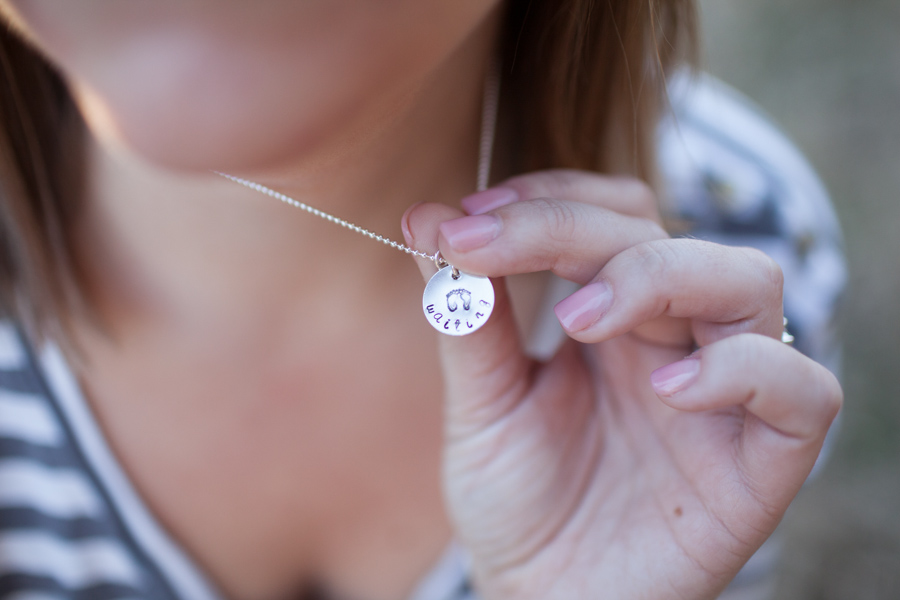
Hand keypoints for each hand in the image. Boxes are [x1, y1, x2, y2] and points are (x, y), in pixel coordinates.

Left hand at [401, 170, 841, 599]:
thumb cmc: (518, 503)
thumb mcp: (482, 404)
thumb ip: (466, 315)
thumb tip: (424, 219)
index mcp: (615, 317)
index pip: (611, 215)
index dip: (547, 198)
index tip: (466, 218)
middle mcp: (676, 339)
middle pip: (663, 235)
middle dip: (571, 229)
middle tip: (485, 247)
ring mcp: (726, 393)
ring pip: (748, 282)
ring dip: (660, 277)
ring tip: (578, 322)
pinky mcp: (764, 460)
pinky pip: (801, 390)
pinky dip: (742, 370)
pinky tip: (669, 392)